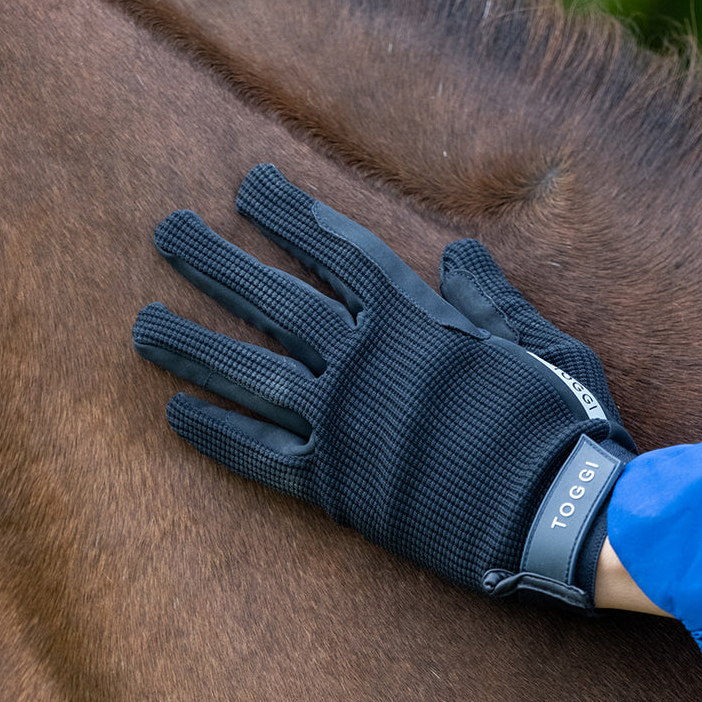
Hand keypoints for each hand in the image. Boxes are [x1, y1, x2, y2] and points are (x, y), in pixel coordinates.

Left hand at [133, 165, 635, 609]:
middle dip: (217, 261)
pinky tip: (175, 414)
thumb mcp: (542, 343)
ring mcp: (344, 423)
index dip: (290, 213)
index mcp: (415, 320)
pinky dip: (217, 436)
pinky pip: (261, 455)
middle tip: (165, 230)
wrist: (558, 516)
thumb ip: (492, 297)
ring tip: (140, 324)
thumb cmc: (560, 424)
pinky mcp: (337, 486)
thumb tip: (455, 251)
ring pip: (249, 374)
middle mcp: (366, 361)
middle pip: (276, 300)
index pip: (338, 249)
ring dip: (191, 346)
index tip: (246, 185)